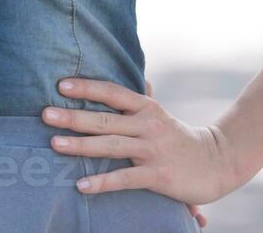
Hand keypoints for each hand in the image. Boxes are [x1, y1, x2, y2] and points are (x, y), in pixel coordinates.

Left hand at [44, 77, 236, 220]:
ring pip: (111, 146)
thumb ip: (140, 99)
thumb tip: (135, 78)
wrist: (218, 162)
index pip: (112, 92)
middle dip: (73, 117)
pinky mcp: (159, 175)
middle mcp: (148, 125)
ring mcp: (153, 150)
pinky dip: (102, 182)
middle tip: (44, 114)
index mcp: (146, 107)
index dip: (86, 88)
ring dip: (81, 146)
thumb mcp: (158, 114)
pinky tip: (81, 185)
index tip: (60, 85)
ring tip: (54, 144)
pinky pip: (125, 179)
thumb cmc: (178, 137)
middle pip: (104, 119)